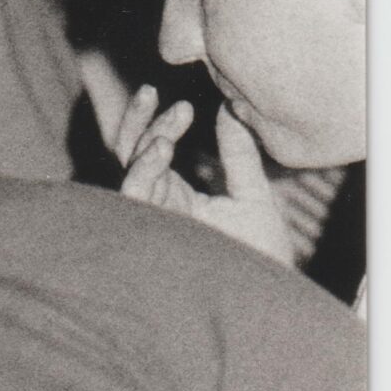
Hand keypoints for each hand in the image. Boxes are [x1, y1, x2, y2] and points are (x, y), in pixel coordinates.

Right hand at [114, 91, 294, 267]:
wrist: (262, 296)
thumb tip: (228, 109)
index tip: (182, 102)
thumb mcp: (252, 194)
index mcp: (175, 196)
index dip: (154, 123)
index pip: (150, 152)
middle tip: (153, 94)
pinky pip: (133, 199)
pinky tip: (160, 152)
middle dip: (138, 124)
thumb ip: (238, 155)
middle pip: (129, 158)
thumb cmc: (257, 256)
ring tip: (169, 132)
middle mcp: (157, 208)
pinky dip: (141, 172)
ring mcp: (151, 223)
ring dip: (143, 146)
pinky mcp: (150, 236)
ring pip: (128, 175)